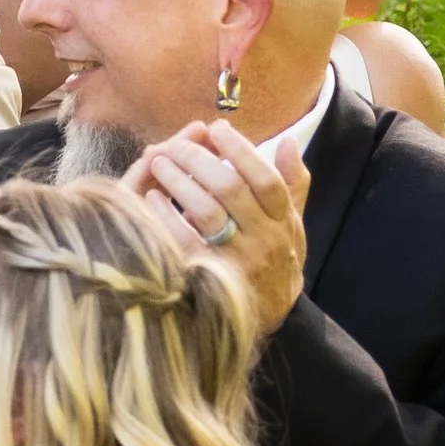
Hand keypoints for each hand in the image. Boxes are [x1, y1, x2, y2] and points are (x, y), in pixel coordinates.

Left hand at [127, 120, 306, 334]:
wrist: (269, 315)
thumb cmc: (277, 260)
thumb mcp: (293, 224)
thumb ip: (292, 183)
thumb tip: (286, 141)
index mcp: (283, 221)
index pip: (265, 179)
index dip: (241, 151)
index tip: (217, 129)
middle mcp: (264, 239)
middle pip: (231, 188)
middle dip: (199, 160)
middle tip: (174, 144)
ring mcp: (238, 260)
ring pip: (206, 211)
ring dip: (179, 182)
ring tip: (159, 162)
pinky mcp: (211, 278)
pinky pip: (185, 241)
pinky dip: (166, 216)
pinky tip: (151, 198)